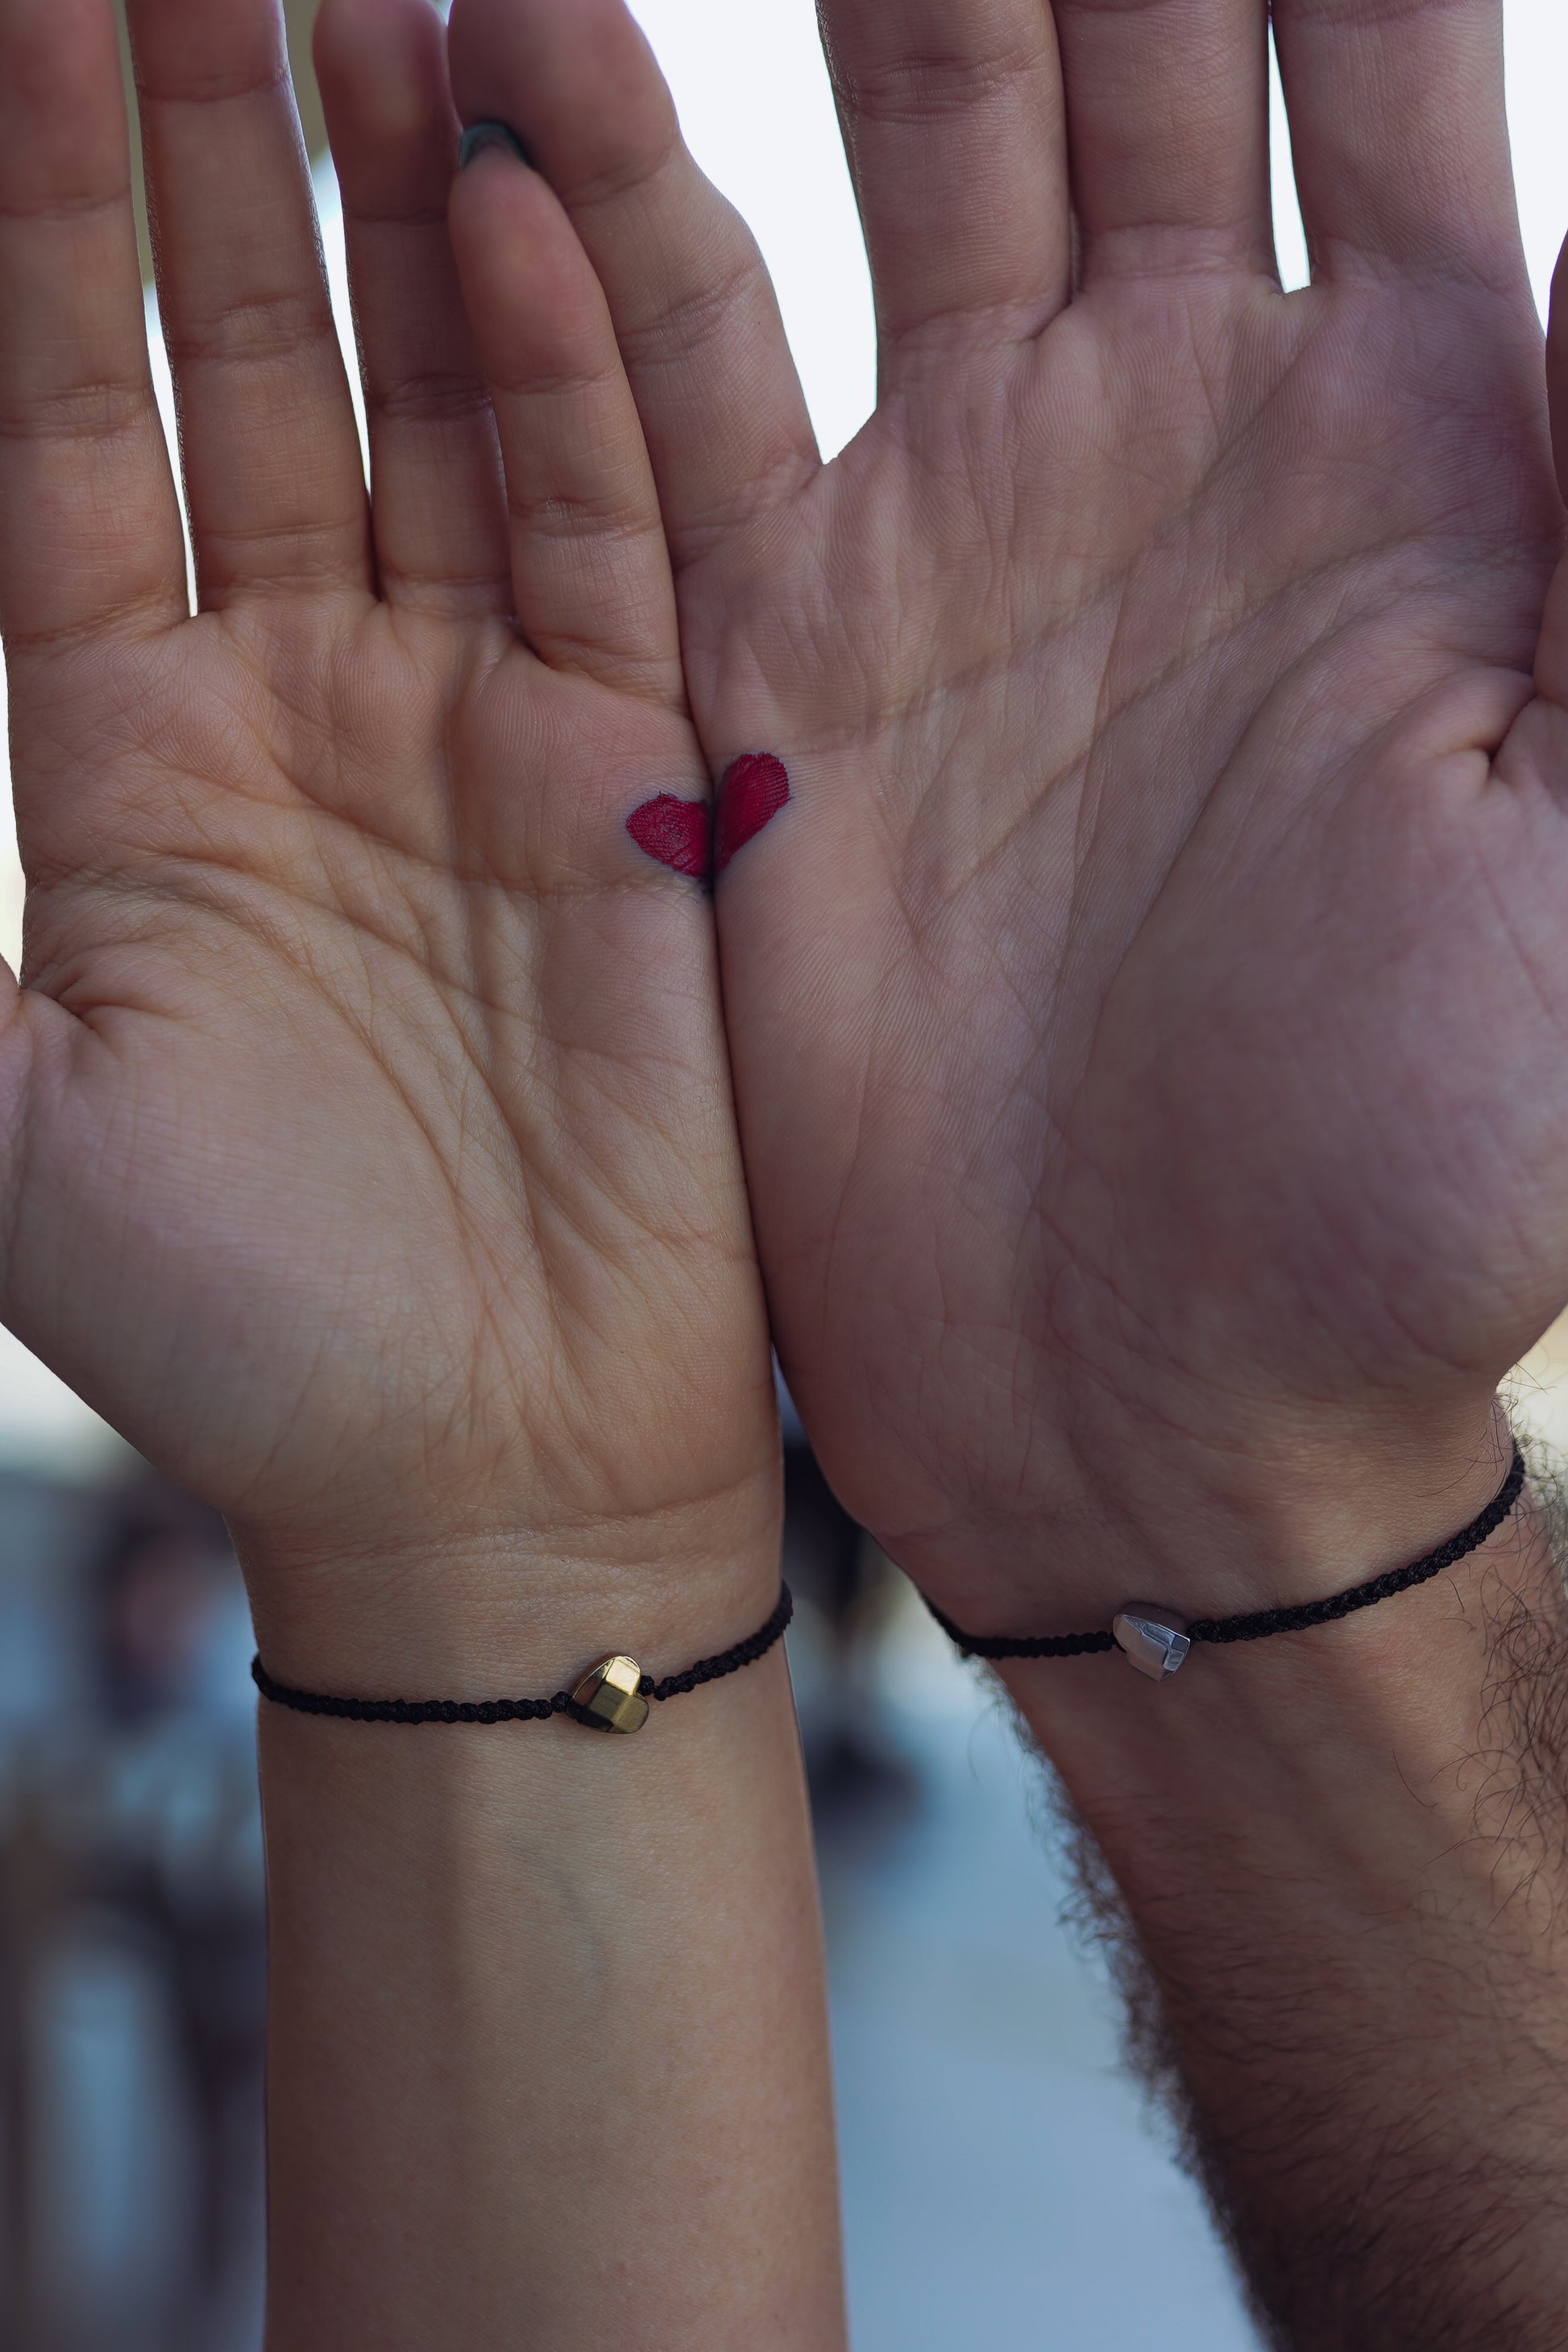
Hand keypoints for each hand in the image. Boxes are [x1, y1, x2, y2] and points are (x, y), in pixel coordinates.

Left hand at [0, 0, 775, 1671]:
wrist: (489, 1466)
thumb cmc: (233, 1319)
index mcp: (129, 743)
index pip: (74, 411)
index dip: (40, 210)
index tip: (31, 6)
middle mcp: (307, 692)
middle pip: (253, 357)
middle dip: (220, 140)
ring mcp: (481, 716)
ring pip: (441, 402)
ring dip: (400, 204)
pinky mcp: (635, 769)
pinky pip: (603, 531)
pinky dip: (561, 378)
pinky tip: (511, 203)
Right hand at [449, 0, 1567, 1627]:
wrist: (1143, 1400)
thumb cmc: (1413, 1183)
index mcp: (1412, 454)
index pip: (1376, 48)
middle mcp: (1175, 440)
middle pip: (1118, 34)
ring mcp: (964, 524)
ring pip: (896, 138)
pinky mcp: (781, 649)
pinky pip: (686, 374)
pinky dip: (610, 218)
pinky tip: (519, 56)